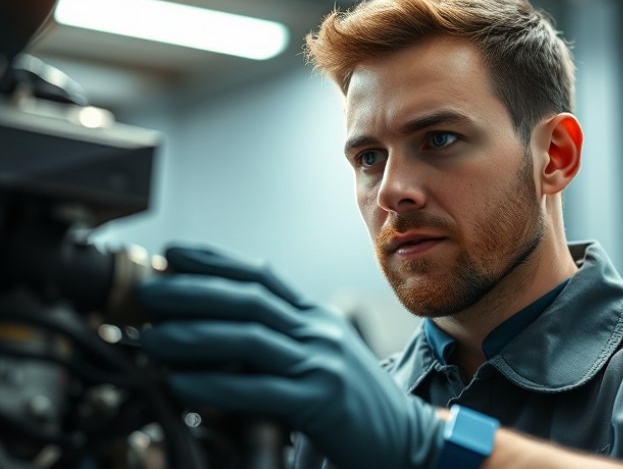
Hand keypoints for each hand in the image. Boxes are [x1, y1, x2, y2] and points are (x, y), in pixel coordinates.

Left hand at [136, 245, 442, 468]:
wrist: (406, 438)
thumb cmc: (355, 403)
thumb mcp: (322, 357)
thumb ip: (283, 340)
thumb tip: (220, 332)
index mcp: (318, 317)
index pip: (262, 276)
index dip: (216, 261)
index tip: (172, 254)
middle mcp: (319, 331)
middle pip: (249, 300)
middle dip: (192, 291)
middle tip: (146, 291)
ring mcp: (322, 363)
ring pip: (250, 338)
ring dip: (194, 334)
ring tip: (152, 336)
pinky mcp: (320, 400)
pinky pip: (259, 389)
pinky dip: (215, 385)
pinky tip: (181, 385)